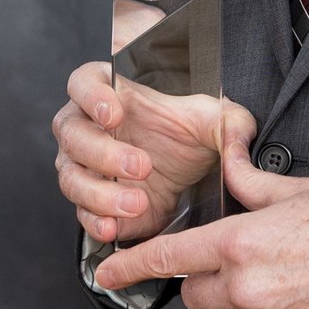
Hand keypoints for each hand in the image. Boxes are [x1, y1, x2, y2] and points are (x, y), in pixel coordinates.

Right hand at [53, 61, 254, 244]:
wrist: (190, 177)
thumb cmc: (192, 137)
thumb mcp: (219, 122)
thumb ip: (233, 125)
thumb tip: (237, 141)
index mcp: (114, 95)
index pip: (84, 81)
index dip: (91, 95)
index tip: (113, 113)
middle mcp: (90, 128)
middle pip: (71, 132)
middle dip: (102, 152)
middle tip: (140, 166)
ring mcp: (86, 167)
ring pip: (71, 176)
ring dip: (99, 192)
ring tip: (137, 203)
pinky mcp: (93, 203)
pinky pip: (80, 212)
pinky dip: (94, 221)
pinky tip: (114, 227)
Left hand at [90, 141, 308, 308]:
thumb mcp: (293, 189)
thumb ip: (246, 178)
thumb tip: (226, 149)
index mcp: (237, 242)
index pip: (168, 257)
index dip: (130, 266)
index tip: (106, 273)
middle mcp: (242, 286)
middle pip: (193, 294)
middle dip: (204, 279)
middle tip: (238, 260)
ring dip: (239, 299)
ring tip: (282, 275)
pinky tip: (299, 295)